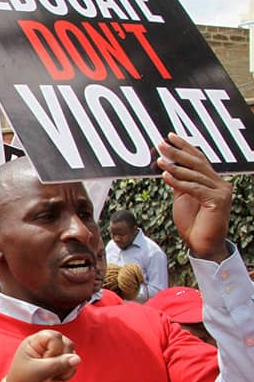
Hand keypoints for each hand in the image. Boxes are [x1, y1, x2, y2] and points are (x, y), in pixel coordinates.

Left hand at [4, 330, 80, 381]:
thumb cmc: (24, 381)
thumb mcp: (38, 372)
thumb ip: (57, 364)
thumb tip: (77, 358)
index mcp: (34, 342)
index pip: (54, 336)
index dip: (54, 349)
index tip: (45, 361)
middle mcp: (45, 345)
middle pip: (67, 343)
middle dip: (62, 359)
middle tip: (49, 369)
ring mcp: (54, 354)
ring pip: (73, 353)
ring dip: (67, 367)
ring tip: (53, 375)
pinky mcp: (61, 364)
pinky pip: (75, 364)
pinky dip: (69, 373)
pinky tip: (56, 378)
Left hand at [156, 133, 231, 261]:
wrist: (202, 244)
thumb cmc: (193, 223)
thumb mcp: (183, 197)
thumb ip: (179, 182)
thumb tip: (169, 165)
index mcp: (213, 181)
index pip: (198, 159)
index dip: (184, 146)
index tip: (169, 136)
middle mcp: (220, 183)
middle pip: (197, 163)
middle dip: (177, 152)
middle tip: (161, 143)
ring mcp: (222, 192)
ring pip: (195, 175)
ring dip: (175, 167)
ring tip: (159, 160)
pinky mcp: (218, 201)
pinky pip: (195, 188)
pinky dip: (179, 182)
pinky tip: (165, 176)